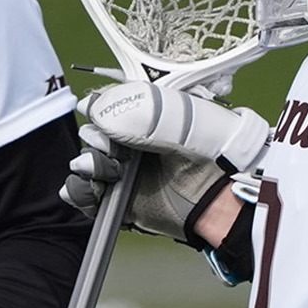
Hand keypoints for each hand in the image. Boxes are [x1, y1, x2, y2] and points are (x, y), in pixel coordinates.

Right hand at [60, 81, 268, 244]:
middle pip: (92, 134)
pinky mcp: (118, 201)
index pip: (107, 104)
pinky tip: (94, 190)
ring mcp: (123, 171)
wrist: (225, 203)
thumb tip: (93, 107)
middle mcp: (132, 141)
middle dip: (95, 142)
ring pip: (84, 164)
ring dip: (88, 168)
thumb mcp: (182, 121)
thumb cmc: (214, 155)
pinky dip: (81, 192)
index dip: (100, 111)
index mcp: (146, 114)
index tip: (101, 120)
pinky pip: (84, 194)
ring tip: (108, 174)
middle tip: (112, 153)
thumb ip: (140, 110)